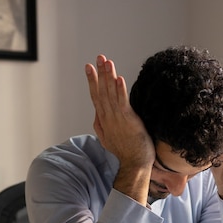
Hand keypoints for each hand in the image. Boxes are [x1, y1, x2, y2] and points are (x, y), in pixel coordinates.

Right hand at [85, 55, 154, 169]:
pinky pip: (122, 103)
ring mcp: (117, 119)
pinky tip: (118, 79)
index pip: (96, 96)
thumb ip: (102, 124)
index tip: (89, 67)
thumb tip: (97, 114)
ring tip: (107, 62)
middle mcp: (107, 117)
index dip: (92, 80)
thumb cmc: (125, 151)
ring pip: (110, 94)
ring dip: (108, 77)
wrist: (133, 164)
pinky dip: (119, 91)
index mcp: (103, 120)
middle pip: (101, 91)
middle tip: (98, 57)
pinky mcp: (128, 121)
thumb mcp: (108, 138)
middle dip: (99, 73)